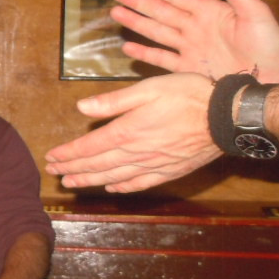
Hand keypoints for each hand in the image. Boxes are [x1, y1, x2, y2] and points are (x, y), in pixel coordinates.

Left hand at [45, 73, 220, 192]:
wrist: (227, 117)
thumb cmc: (188, 95)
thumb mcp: (148, 89)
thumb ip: (113, 101)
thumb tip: (81, 108)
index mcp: (127, 131)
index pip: (89, 147)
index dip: (68, 154)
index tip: (51, 158)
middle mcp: (136, 152)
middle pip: (97, 165)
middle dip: (72, 169)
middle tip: (53, 172)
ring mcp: (153, 164)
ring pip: (114, 177)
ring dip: (90, 181)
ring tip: (71, 183)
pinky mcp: (170, 171)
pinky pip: (140, 183)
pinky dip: (122, 187)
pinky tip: (112, 189)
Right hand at [111, 0, 278, 82]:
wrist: (271, 78)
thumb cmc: (270, 45)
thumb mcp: (256, 11)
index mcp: (210, 12)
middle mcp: (195, 28)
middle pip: (160, 12)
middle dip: (137, 2)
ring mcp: (190, 49)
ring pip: (156, 32)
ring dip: (136, 23)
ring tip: (115, 13)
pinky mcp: (188, 69)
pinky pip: (161, 59)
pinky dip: (145, 53)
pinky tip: (128, 47)